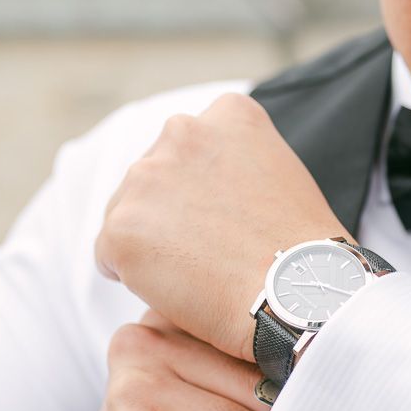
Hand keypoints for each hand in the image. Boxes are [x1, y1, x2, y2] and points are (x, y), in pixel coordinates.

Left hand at [94, 95, 348, 360]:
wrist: (298, 297)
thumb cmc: (300, 250)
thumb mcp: (281, 171)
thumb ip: (236, 159)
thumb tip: (197, 186)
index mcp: (227, 113)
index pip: (191, 149)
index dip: (205, 192)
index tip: (231, 221)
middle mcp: (182, 131)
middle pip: (153, 177)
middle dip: (172, 214)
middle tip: (213, 253)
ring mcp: (146, 178)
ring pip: (128, 214)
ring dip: (152, 244)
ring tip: (200, 274)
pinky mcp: (121, 228)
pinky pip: (110, 256)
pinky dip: (134, 277)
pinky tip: (177, 291)